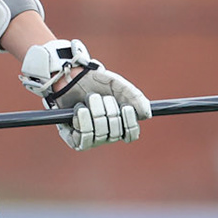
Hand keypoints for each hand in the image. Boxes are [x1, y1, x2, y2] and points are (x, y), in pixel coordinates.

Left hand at [19, 39, 150, 151]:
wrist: (71, 78)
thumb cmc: (96, 83)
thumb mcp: (118, 85)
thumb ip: (134, 97)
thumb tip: (146, 115)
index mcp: (119, 124)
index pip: (130, 134)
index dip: (130, 124)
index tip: (126, 108)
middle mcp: (106, 135)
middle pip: (115, 132)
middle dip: (108, 110)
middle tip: (99, 97)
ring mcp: (90, 138)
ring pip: (100, 134)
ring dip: (94, 112)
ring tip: (88, 100)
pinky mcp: (74, 139)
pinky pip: (83, 138)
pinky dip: (83, 120)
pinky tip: (80, 109)